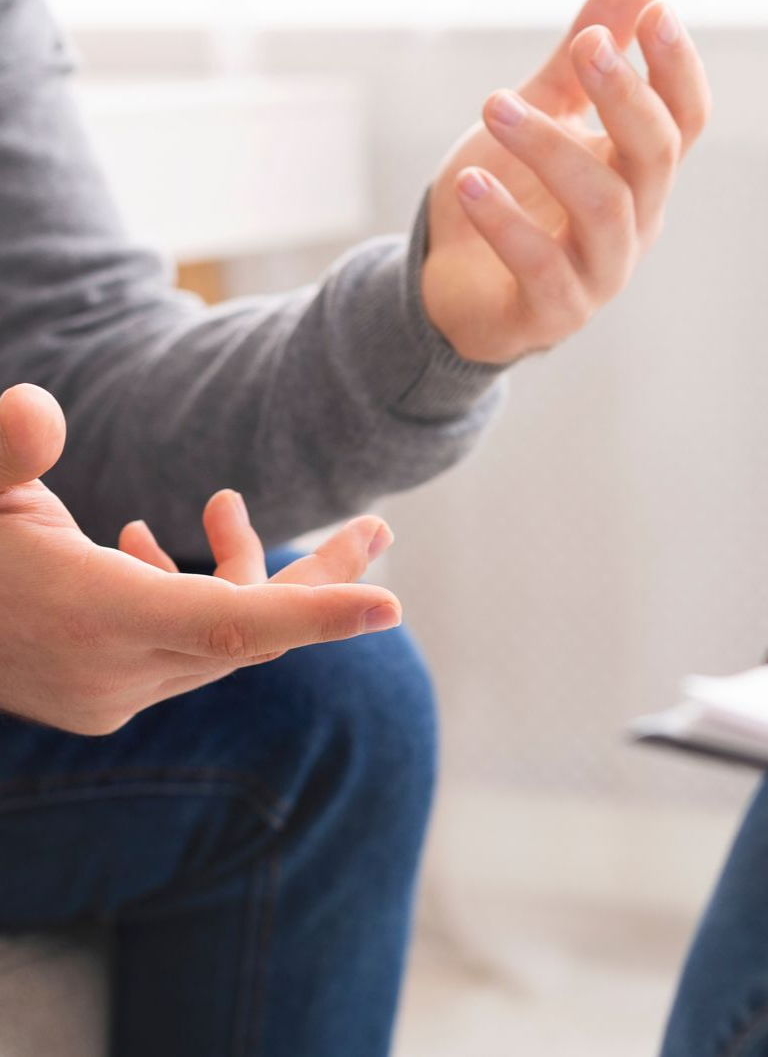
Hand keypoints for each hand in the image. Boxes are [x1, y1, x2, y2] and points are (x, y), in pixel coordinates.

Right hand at [0, 383, 401, 734]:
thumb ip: (2, 449)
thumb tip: (39, 409)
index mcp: (93, 617)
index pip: (231, 624)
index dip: (315, 612)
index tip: (390, 605)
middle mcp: (116, 669)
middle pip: (254, 629)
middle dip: (319, 580)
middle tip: (378, 530)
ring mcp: (113, 693)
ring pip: (225, 638)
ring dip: (250, 576)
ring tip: (230, 506)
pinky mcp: (108, 695)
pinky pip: (189, 648)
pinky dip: (202, 598)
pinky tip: (162, 548)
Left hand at [422, 0, 711, 363]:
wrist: (454, 287)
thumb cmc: (509, 199)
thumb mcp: (540, 116)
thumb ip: (581, 60)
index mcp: (638, 175)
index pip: (683, 121)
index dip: (677, 69)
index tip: (654, 12)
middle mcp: (633, 225)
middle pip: (654, 157)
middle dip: (624, 96)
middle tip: (585, 47)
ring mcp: (599, 274)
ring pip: (602, 206)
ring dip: (549, 148)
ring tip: (494, 106)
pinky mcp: (554, 312)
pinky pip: (542, 266)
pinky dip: (506, 222)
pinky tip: (470, 182)